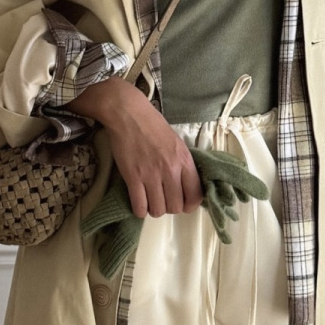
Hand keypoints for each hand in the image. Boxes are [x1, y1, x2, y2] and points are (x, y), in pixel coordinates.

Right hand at [64, 78, 202, 218]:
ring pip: (157, 210)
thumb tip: (186, 185)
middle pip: (175, 207)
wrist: (128, 113)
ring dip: (153, 209)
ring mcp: (151, 174)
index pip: (195, 195)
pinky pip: (139, 207)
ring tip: (149, 200)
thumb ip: (182, 163)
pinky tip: (138, 202)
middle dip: (169, 207)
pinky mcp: (132, 177)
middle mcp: (170, 169)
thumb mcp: (176, 142)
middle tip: (162, 199)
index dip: (189, 204)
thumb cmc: (152, 125)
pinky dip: (139, 210)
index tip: (182, 202)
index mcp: (184, 160)